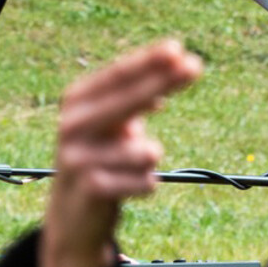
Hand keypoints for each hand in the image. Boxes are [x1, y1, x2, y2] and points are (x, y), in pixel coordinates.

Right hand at [42, 40, 202, 266]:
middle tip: (195, 66)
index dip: (147, 62)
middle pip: (126, 100)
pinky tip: (126, 189)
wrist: (72, 217)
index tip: (178, 49)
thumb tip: (179, 66)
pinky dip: (145, 185)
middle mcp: (72, 125)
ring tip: (128, 168)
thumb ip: (142, 95)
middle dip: (161, 83)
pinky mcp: (91, 189)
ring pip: (146, 151)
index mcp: (76, 102)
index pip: (116, 76)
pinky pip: (145, 181)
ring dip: (149, 160)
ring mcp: (78, 158)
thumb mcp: (114, 122)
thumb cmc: (101, 159)